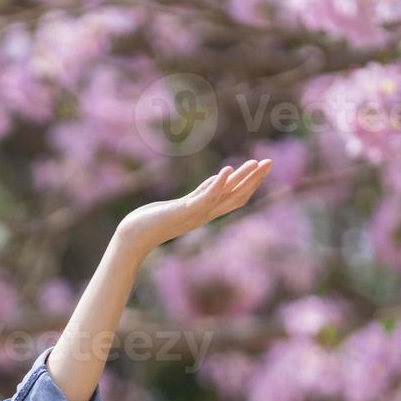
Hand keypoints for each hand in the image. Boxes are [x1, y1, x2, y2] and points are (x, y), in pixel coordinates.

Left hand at [117, 159, 273, 255]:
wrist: (131, 239)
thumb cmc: (149, 223)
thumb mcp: (179, 205)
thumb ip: (198, 195)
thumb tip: (216, 181)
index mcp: (203, 213)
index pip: (234, 198)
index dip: (250, 184)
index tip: (261, 168)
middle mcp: (203, 215)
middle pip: (236, 196)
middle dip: (254, 179)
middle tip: (270, 162)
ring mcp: (194, 214)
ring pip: (225, 196)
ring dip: (242, 179)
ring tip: (256, 163)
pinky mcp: (182, 212)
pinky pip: (204, 198)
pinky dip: (217, 185)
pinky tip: (226, 171)